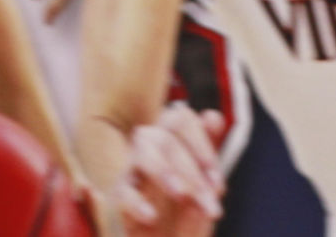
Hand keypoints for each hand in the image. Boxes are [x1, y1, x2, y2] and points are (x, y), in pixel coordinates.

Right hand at [110, 105, 226, 235]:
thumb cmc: (186, 219)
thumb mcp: (205, 191)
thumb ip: (209, 157)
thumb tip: (212, 116)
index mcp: (173, 141)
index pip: (182, 120)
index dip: (203, 145)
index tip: (218, 184)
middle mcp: (150, 150)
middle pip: (165, 138)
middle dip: (191, 169)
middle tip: (209, 201)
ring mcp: (131, 173)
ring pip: (143, 153)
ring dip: (165, 171)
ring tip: (183, 196)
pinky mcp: (117, 200)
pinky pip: (122, 192)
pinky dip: (137, 203)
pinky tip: (152, 217)